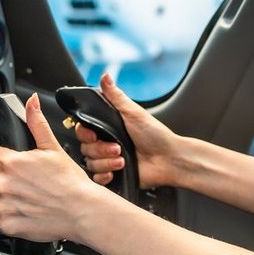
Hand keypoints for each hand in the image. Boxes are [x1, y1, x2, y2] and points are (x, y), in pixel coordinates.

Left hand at [0, 94, 108, 243]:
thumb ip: (36, 123)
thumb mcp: (53, 148)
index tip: (11, 166)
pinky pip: (0, 219)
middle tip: (28, 184)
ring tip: (30, 198)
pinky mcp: (6, 225)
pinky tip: (29, 211)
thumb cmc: (70, 182)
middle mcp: (2, 184)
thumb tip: (31, 103)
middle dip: (6, 180)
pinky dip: (11, 217)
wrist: (82, 211)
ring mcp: (3, 206)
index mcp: (10, 162)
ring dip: (7, 199)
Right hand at [75, 72, 183, 188]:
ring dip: (106, 163)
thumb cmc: (156, 135)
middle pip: (85, 149)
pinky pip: (96, 179)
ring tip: (122, 160)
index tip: (94, 135)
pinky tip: (116, 172)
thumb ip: (116, 96)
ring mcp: (109, 160)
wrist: (169, 160)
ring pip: (91, 164)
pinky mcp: (114, 176)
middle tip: (118, 148)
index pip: (83, 131)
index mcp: (108, 128)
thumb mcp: (134, 113)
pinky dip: (104, 176)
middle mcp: (106, 144)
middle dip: (101, 150)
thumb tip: (105, 75)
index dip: (85, 134)